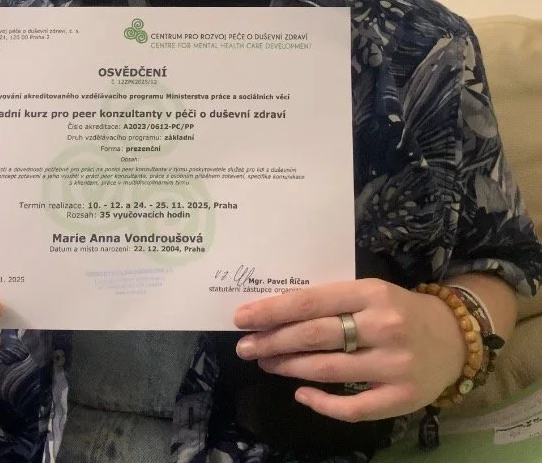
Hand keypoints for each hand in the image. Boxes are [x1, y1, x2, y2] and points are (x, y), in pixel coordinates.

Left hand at [233, 279, 466, 421]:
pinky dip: (321, 402)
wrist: (456, 337)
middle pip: (315, 335)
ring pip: (327, 370)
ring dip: (289, 367)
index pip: (312, 301)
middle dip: (273, 341)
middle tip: (246, 346)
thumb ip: (333, 301)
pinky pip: (352, 407)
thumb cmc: (401, 310)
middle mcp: (383, 326)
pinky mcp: (401, 397)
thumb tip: (278, 313)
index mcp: (371, 292)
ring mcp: (394, 365)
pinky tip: (300, 393)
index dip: (274, 311)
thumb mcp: (371, 292)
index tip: (243, 317)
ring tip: (266, 363)